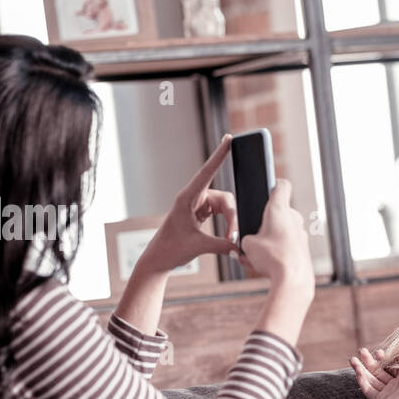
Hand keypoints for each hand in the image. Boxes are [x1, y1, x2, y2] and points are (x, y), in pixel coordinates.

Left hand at [145, 133, 239, 273]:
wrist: (159, 260)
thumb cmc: (171, 250)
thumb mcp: (198, 247)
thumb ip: (221, 245)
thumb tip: (239, 246)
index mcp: (187, 198)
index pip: (207, 172)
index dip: (219, 155)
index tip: (228, 138)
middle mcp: (193, 198)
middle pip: (224, 199)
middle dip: (232, 218)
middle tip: (234, 239)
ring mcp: (198, 205)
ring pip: (225, 207)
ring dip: (230, 223)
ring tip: (230, 241)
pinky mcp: (200, 213)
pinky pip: (221, 213)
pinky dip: (227, 224)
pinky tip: (228, 236)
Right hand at [236, 179, 312, 288]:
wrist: (292, 280)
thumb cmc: (271, 258)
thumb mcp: (247, 245)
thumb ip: (246, 238)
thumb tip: (250, 243)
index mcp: (279, 209)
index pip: (281, 186)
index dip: (273, 184)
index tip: (268, 187)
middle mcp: (293, 219)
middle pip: (278, 213)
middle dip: (264, 224)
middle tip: (252, 237)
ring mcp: (301, 234)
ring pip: (282, 233)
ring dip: (269, 241)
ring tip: (255, 258)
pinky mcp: (303, 249)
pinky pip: (287, 247)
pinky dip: (277, 253)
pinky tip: (265, 266)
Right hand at [350, 347, 398, 398]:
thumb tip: (393, 356)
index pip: (387, 367)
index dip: (381, 359)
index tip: (378, 352)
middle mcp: (394, 386)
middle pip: (376, 373)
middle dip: (367, 362)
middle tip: (360, 352)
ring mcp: (387, 394)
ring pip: (370, 381)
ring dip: (361, 370)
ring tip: (353, 360)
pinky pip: (369, 391)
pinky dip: (363, 382)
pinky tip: (358, 372)